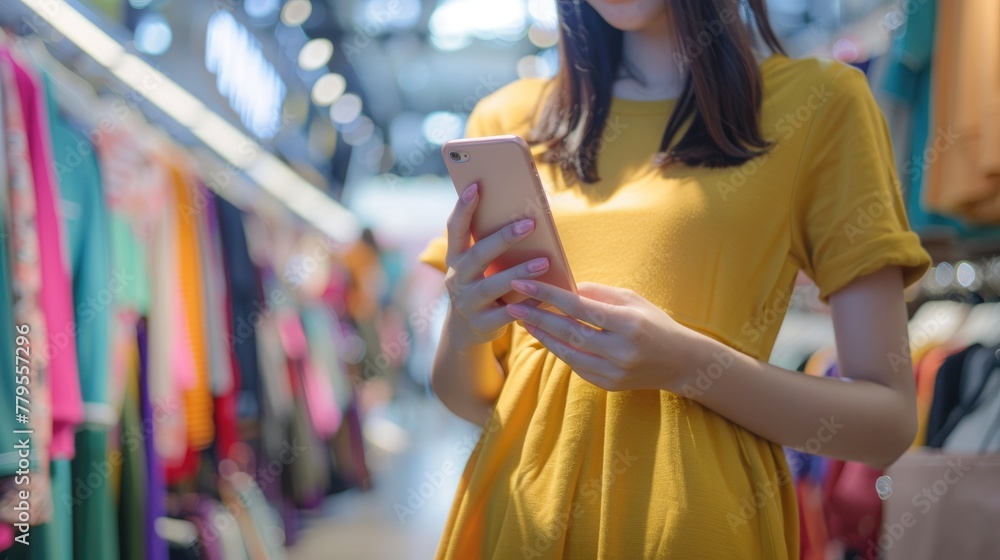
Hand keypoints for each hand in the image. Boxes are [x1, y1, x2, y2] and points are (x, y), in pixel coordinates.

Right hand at [443, 183, 549, 349]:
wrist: (466, 330)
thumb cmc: (481, 286)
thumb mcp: (480, 266)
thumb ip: (492, 246)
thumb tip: (528, 218)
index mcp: (455, 259)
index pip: (455, 229)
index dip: (463, 208)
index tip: (476, 186)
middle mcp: (456, 279)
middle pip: (477, 255)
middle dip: (503, 238)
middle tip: (529, 224)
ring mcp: (467, 303)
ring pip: (492, 286)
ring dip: (518, 273)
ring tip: (544, 261)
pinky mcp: (482, 324)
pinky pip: (506, 313)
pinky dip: (526, 304)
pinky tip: (545, 296)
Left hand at [505, 280, 703, 391]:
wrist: (681, 362)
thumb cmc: (655, 323)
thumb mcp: (631, 299)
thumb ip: (597, 294)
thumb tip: (564, 288)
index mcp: (627, 323)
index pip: (578, 307)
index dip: (547, 295)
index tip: (522, 284)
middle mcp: (620, 350)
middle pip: (567, 332)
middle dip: (536, 317)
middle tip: (512, 303)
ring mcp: (613, 371)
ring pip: (567, 352)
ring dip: (542, 335)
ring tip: (524, 319)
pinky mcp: (608, 385)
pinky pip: (576, 366)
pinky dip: (559, 350)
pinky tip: (546, 337)